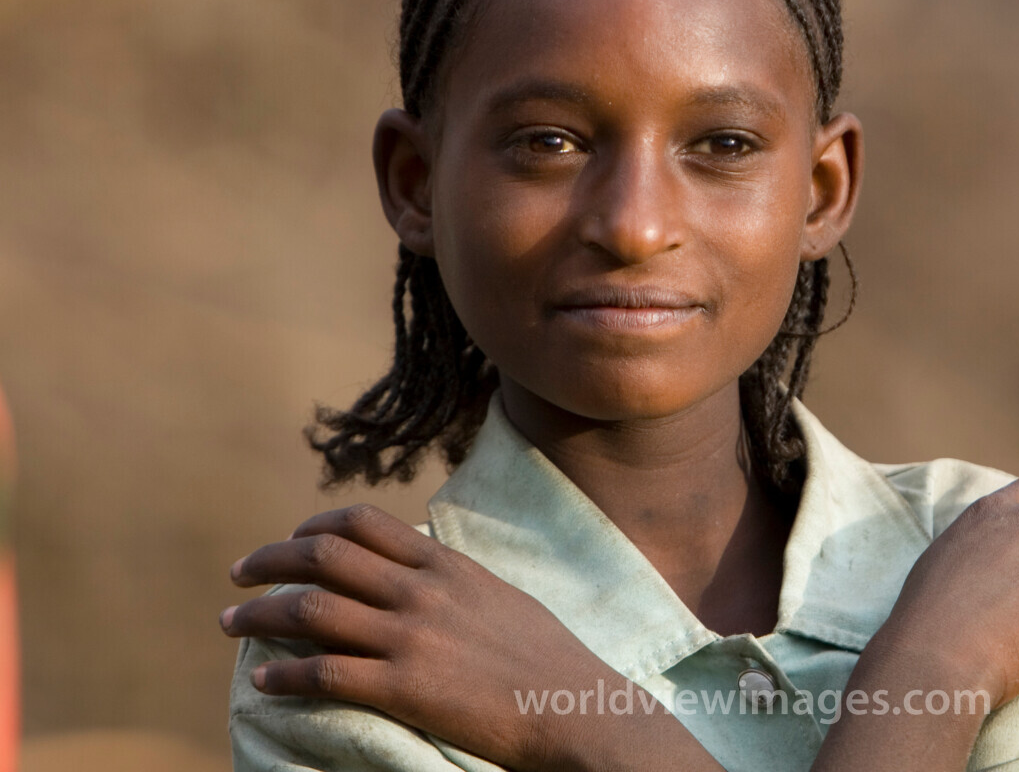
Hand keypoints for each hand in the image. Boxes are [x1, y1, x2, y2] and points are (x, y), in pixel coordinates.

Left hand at [219, 504, 718, 771]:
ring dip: (258, 614)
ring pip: (310, 610)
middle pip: (323, 557)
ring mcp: (411, 637)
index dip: (314, 526)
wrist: (575, 707)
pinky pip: (324, 674)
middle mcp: (422, 591)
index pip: (364, 523)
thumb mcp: (500, 596)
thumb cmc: (547, 659)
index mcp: (446, 564)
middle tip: (239, 575)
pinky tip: (262, 681)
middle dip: (270, 561)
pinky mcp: (405, 688)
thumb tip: (423, 565)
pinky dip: (283, 675)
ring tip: (230, 623)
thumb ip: (455, 579)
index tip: (291, 540)